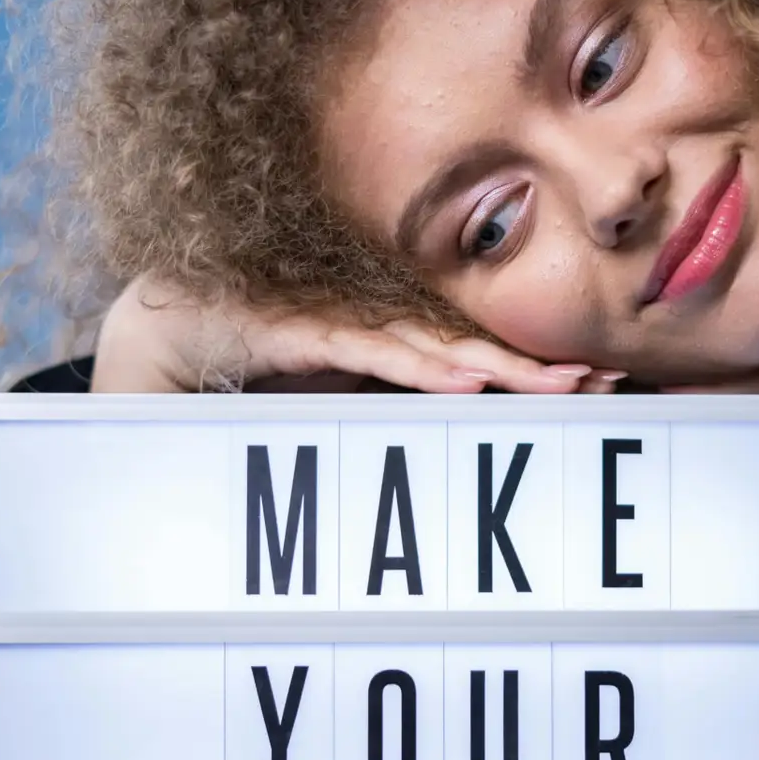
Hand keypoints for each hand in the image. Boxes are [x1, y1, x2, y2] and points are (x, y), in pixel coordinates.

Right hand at [90, 273, 624, 395]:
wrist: (152, 335)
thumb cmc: (243, 373)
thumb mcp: (323, 411)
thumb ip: (378, 417)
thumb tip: (453, 441)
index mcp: (380, 337)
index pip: (468, 351)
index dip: (530, 365)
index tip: (599, 383)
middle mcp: (363, 321)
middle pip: (462, 344)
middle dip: (533, 364)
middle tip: (606, 379)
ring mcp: (329, 318)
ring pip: (424, 345)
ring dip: (491, 366)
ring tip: (556, 385)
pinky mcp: (288, 327)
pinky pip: (360, 349)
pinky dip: (411, 366)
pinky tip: (461, 383)